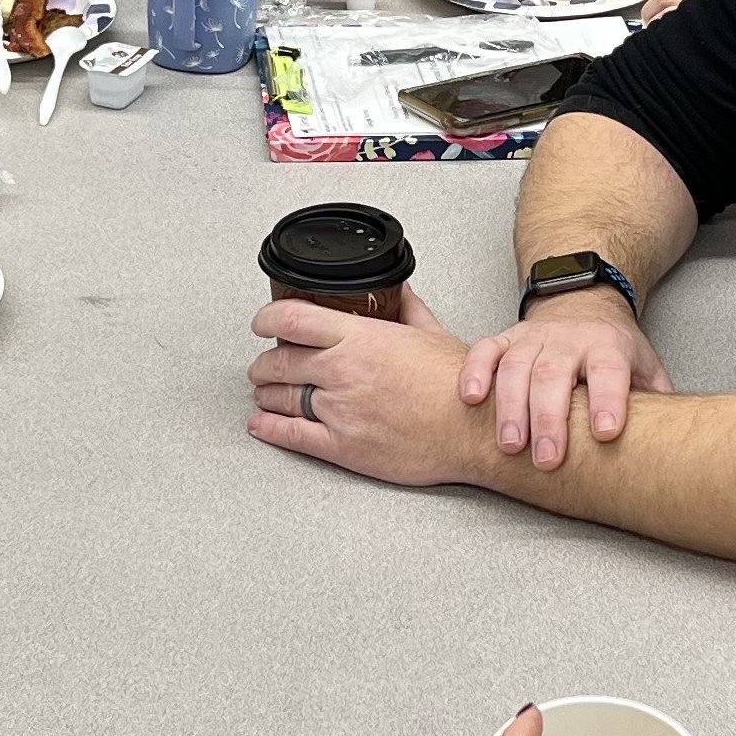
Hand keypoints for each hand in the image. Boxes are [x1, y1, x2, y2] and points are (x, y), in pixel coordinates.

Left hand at [246, 290, 497, 487]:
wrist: (474, 430)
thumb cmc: (459, 386)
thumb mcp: (433, 332)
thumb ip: (409, 307)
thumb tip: (401, 289)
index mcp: (361, 338)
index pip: (292, 319)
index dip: (266, 319)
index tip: (261, 322)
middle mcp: (343, 371)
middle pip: (279, 361)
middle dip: (264, 364)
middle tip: (264, 365)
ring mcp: (340, 410)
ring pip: (280, 398)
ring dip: (265, 393)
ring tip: (265, 392)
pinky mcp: (343, 446)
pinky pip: (292, 435)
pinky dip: (269, 428)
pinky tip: (261, 423)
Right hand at [462, 287, 667, 466]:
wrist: (583, 305)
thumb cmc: (613, 351)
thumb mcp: (645, 367)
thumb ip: (657, 399)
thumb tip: (676, 442)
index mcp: (608, 347)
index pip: (609, 372)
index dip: (608, 401)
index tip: (606, 433)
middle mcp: (568, 339)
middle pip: (554, 374)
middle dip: (549, 418)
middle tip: (547, 460)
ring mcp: (533, 337)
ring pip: (516, 367)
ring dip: (510, 407)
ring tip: (511, 445)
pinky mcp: (505, 338)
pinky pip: (484, 350)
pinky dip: (474, 372)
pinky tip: (471, 398)